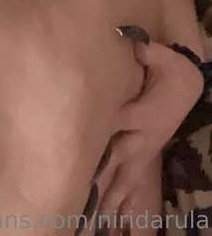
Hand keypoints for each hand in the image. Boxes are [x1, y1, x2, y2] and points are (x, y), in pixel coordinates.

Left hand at [94, 40, 203, 225]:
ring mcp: (142, 150)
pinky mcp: (141, 156)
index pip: (117, 121)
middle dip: (98, 171)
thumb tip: (132, 44)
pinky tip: (105, 218)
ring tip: (88, 216)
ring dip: (106, 194)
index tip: (75, 136)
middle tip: (78, 188)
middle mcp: (142, 136)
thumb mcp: (164, 58)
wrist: (188, 87)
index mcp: (144, 114)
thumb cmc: (172, 71)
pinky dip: (117, 200)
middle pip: (116, 156)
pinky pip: (129, 182)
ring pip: (123, 175)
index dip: (98, 128)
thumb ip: (146, 52)